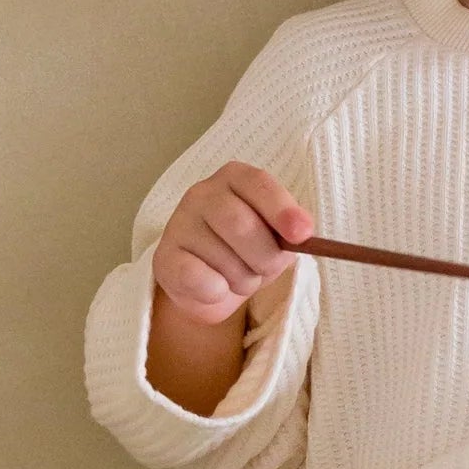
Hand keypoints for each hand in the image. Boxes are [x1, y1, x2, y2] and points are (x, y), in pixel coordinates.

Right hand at [150, 162, 315, 328]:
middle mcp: (202, 193)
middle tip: (266, 268)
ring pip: (223, 258)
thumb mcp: (275, 237)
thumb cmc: (247, 251)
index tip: (303, 235)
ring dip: (243, 279)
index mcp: (235, 178)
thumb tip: (304, 233)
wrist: (208, 285)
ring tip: (238, 277)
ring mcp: (179, 223)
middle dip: (265, 256)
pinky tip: (215, 287)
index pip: (259, 184)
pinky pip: (199, 279)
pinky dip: (217, 291)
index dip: (282, 210)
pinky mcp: (164, 258)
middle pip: (241, 223)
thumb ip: (290, 231)